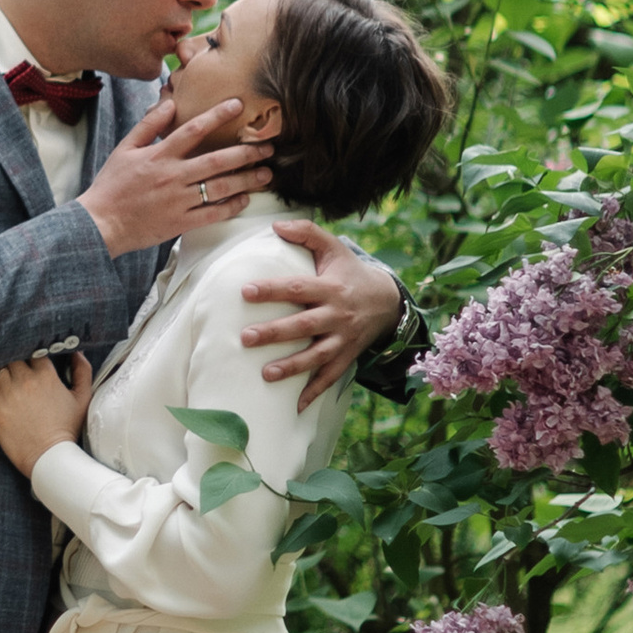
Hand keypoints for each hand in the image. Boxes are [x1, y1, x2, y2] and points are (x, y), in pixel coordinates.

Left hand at [0, 348, 95, 477]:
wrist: (50, 457)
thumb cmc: (67, 429)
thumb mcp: (82, 399)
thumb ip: (83, 371)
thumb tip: (77, 352)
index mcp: (46, 375)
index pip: (33, 349)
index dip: (29, 345)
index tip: (25, 345)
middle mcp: (25, 380)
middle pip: (11, 354)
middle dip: (10, 351)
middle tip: (6, 349)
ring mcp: (8, 393)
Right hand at [77, 94, 270, 257]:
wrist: (100, 224)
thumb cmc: (111, 186)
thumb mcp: (124, 149)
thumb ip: (148, 125)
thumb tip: (170, 102)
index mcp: (159, 156)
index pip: (193, 130)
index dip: (217, 115)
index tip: (238, 105)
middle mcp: (172, 176)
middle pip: (217, 160)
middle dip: (246, 153)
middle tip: (268, 147)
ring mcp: (178, 200)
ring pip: (220, 188)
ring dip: (246, 180)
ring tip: (266, 174)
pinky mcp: (180, 222)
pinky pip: (212, 214)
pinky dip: (231, 207)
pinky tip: (245, 200)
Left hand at [237, 223, 403, 405]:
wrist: (387, 301)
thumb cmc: (349, 272)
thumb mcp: (334, 248)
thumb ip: (307, 233)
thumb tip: (276, 226)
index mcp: (330, 288)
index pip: (298, 289)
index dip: (272, 289)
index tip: (245, 291)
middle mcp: (337, 315)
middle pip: (304, 326)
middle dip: (275, 333)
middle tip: (245, 338)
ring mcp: (343, 340)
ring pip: (316, 356)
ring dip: (292, 366)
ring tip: (266, 374)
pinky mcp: (346, 357)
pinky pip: (330, 378)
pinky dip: (313, 392)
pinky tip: (293, 407)